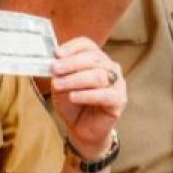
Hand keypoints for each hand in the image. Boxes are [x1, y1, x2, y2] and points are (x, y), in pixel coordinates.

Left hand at [49, 37, 126, 158]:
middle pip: (93, 58)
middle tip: (54, 69)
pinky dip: (87, 95)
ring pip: (98, 75)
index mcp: (94, 58)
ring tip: (59, 85)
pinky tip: (73, 97)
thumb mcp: (60, 83)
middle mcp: (109, 67)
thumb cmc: (71, 102)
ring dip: (75, 79)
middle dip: (71, 63)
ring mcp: (117, 83)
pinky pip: (105, 94)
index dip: (72, 47)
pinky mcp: (119, 100)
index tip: (56, 53)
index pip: (87, 45)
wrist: (80, 127)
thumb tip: (53, 61)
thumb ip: (58, 72)